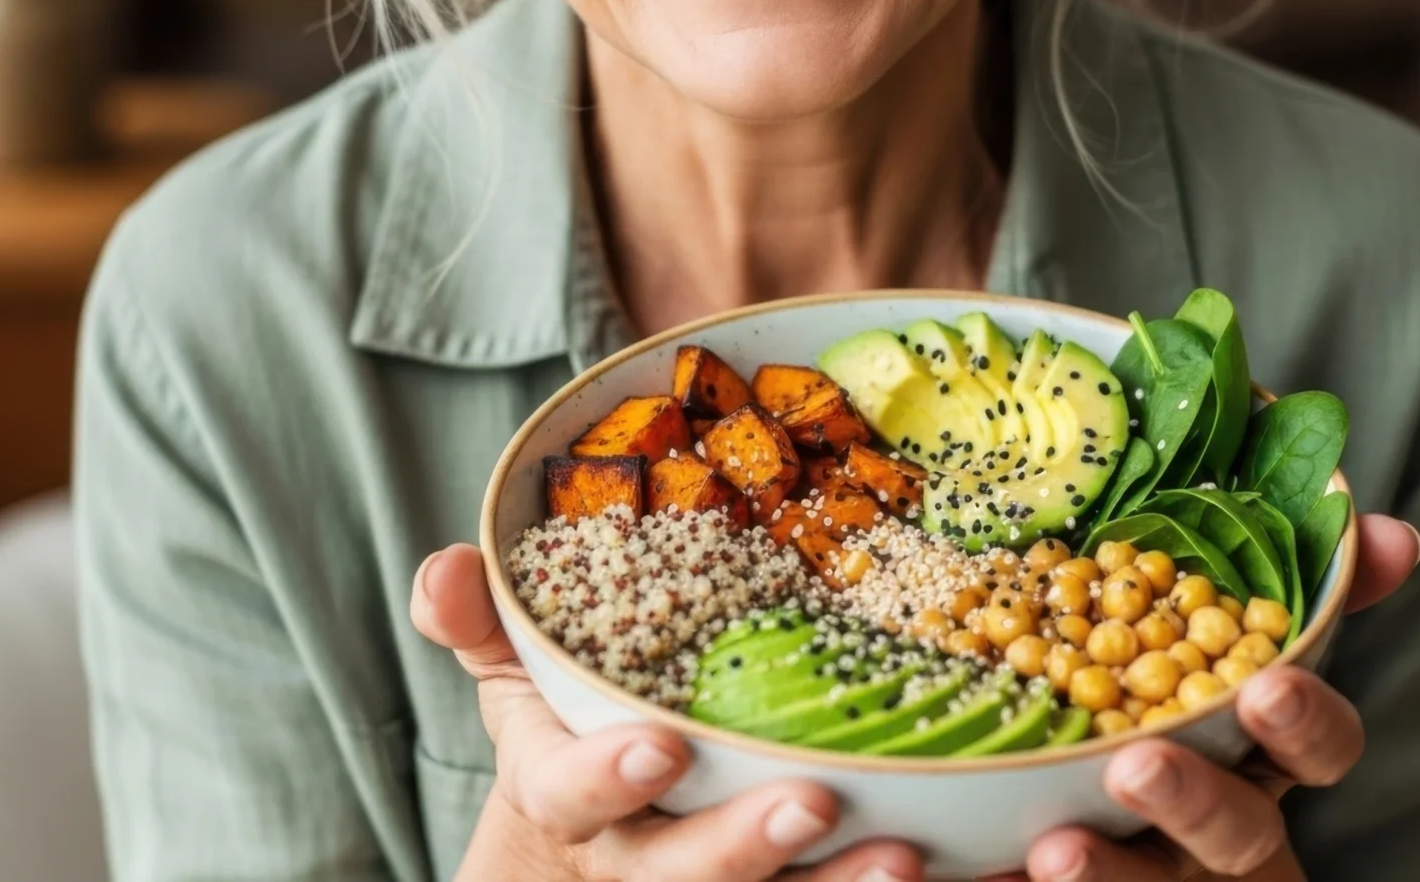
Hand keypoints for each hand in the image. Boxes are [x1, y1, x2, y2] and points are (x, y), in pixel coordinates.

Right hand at [413, 545, 925, 881]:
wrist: (594, 836)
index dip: (607, 778)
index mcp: (566, 795)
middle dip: (743, 844)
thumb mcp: (516, 670)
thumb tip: (447, 567)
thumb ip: (480, 621)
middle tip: (813, 800)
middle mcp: (637, 857)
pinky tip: (973, 874)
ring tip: (907, 857)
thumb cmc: (568, 726)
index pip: (571, 795)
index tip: (657, 744)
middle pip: (683, 873)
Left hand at [991, 514, 1419, 881]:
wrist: (1068, 798)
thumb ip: (1303, 584)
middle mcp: (1218, 826)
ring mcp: (1148, 871)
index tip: (1267, 685)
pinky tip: (940, 863)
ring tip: (1053, 848)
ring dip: (1104, 875)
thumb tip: (1393, 532)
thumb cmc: (1173, 695)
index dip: (1304, 722)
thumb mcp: (1225, 632)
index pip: (1320, 748)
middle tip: (1140, 764)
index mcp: (1261, 752)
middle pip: (1234, 835)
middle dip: (1195, 804)